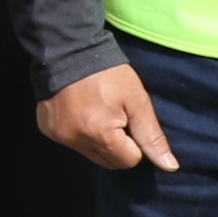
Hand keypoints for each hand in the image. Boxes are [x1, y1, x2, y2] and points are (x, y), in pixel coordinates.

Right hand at [37, 63, 176, 171]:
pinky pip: (72, 143)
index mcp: (101, 134)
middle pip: (109, 162)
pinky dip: (79, 133)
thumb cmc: (108, 74)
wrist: (67, 50)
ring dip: (98, 141)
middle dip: (117, 146)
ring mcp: (59, 135)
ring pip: (90, 154)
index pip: (129, 161)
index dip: (134, 143)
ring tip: (96, 112)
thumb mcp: (137, 101)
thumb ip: (152, 136)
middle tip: (114, 117)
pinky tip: (79, 112)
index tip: (128, 120)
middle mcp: (77, 140)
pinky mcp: (47, 129)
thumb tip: (170, 167)